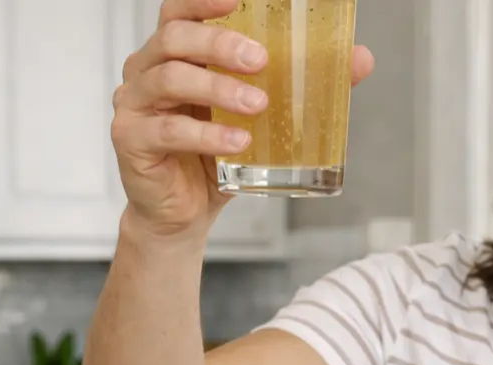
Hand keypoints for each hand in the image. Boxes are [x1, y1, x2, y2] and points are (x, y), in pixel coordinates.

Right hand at [111, 0, 374, 239]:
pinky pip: (168, 131)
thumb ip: (301, 86)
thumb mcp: (260, 120)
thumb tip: (360, 59)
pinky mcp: (132, 140)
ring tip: (257, 106)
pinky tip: (238, 143)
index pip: (180, 11)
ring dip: (218, 91)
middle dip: (219, 45)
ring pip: (170, 80)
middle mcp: (148, 71)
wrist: (184, 214)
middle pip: (175, 39)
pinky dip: (207, 136)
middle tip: (261, 61)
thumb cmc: (216, 159)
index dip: (205, 1)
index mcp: (175, 56)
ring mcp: (134, 104)